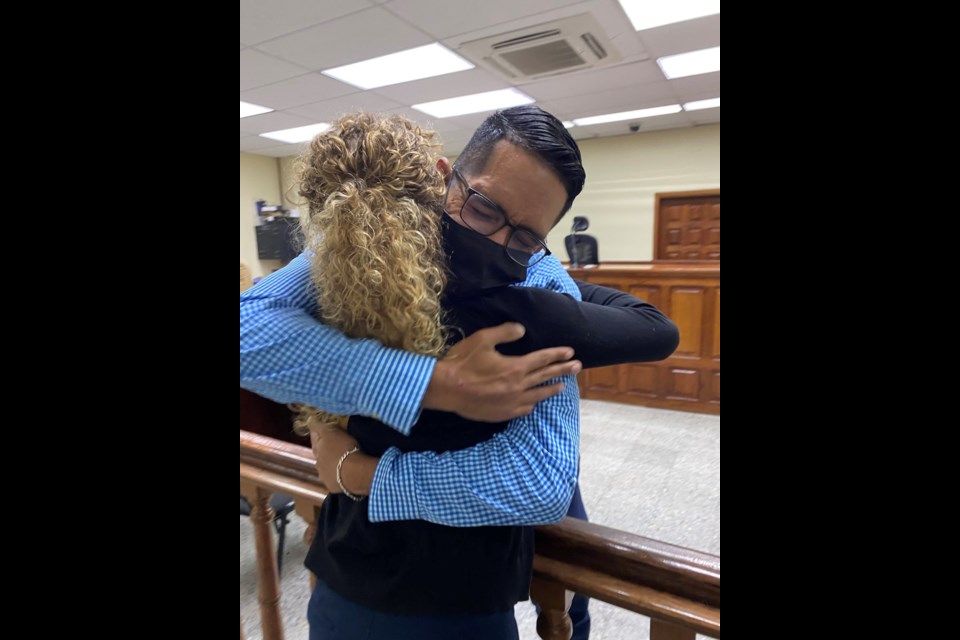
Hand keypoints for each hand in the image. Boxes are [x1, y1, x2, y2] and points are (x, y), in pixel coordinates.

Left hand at [309, 425, 375, 495]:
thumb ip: (319, 427)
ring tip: (339, 460)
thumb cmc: (344, 449)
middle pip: (319, 454)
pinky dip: (337, 474)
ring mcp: (325, 477)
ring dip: (330, 463)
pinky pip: (334, 478)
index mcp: (317, 449)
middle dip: (324, 449)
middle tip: (332, 444)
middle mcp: (318, 464)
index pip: (315, 438)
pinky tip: (343, 473)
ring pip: (326, 467)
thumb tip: (309, 420)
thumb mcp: (332, 432)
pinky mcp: (334, 487)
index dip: (318, 432)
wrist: (355, 473)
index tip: (320, 427)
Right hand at [422, 322, 581, 421]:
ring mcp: (511, 402)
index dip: (558, 355)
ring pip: (538, 396)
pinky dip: (532, 404)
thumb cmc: (462, 362)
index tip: (571, 353)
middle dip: (563, 371)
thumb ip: (504, 333)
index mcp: (515, 367)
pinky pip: (524, 409)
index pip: (543, 359)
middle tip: (578, 367)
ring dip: (552, 389)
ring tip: (562, 386)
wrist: (445, 389)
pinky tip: (534, 403)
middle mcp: (518, 386)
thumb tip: (522, 329)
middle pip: (546, 377)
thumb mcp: (482, 339)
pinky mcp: (502, 413)